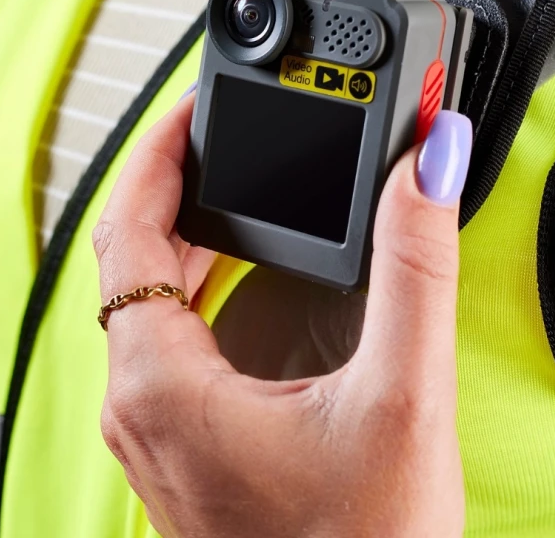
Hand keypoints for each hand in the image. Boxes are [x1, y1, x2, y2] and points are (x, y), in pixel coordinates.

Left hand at [95, 95, 471, 537]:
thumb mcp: (401, 399)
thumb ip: (414, 271)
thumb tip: (426, 172)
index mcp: (162, 384)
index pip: (127, 229)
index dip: (156, 155)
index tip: (190, 110)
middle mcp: (139, 406)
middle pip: (128, 258)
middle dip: (169, 184)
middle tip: (213, 135)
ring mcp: (154, 429)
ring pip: (142, 299)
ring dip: (179, 232)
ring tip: (224, 183)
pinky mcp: (180, 444)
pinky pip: (162, 337)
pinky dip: (190, 283)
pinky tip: (231, 271)